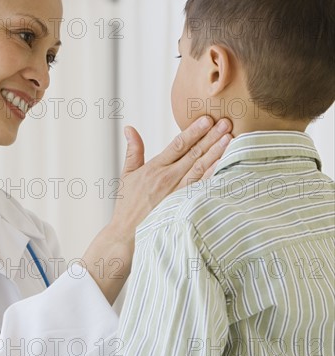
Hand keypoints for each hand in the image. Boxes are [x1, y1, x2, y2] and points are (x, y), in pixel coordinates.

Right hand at [82, 116, 231, 303]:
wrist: (127, 236)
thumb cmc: (127, 206)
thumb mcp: (126, 174)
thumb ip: (133, 150)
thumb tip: (129, 128)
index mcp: (154, 168)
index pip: (178, 145)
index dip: (193, 131)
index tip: (207, 119)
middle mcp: (168, 178)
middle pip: (193, 153)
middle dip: (210, 137)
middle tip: (226, 122)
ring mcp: (177, 193)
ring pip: (201, 168)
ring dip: (216, 152)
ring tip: (229, 138)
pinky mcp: (184, 206)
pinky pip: (203, 188)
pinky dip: (214, 176)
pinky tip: (226, 166)